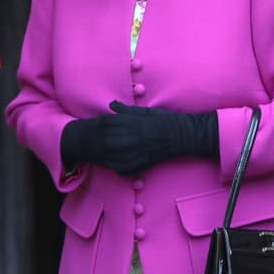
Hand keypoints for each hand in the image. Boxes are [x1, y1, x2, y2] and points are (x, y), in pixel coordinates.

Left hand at [61, 102, 217, 175]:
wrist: (181, 134)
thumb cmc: (164, 120)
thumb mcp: (145, 111)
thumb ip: (126, 110)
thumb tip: (110, 105)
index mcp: (132, 122)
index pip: (108, 124)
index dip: (98, 126)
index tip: (92, 127)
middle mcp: (133, 137)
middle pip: (108, 142)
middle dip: (99, 143)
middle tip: (91, 144)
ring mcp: (138, 151)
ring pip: (115, 157)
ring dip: (105, 157)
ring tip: (98, 156)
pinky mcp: (145, 162)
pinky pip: (127, 168)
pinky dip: (118, 168)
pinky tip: (113, 167)